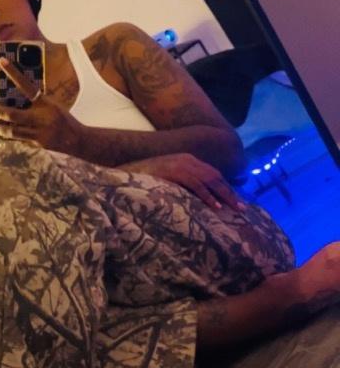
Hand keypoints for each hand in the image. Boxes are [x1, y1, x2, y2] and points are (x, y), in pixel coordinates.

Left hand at [0, 57, 84, 155]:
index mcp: (45, 103)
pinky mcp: (36, 144)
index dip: (13, 72)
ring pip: (12, 131)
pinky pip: (18, 140)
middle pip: (12, 114)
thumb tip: (15, 97)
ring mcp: (38, 133)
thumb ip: (36, 101)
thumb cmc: (63, 119)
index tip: (1, 61)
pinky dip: (8, 137)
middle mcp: (40, 118)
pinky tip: (0, 135)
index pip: (26, 85)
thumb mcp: (52, 105)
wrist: (77, 139)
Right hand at [126, 153, 240, 210]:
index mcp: (187, 160)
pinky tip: (215, 206)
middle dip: (230, 192)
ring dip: (224, 195)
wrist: (125, 173)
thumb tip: (196, 199)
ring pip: (210, 180)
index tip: (235, 201)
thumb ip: (182, 184)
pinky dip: (208, 196)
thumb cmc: (144, 179)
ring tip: (234, 209)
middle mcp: (187, 159)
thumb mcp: (167, 179)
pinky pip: (196, 185)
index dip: (226, 187)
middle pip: (215, 176)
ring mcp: (181, 164)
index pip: (212, 173)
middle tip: (242, 208)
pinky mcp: (175, 171)